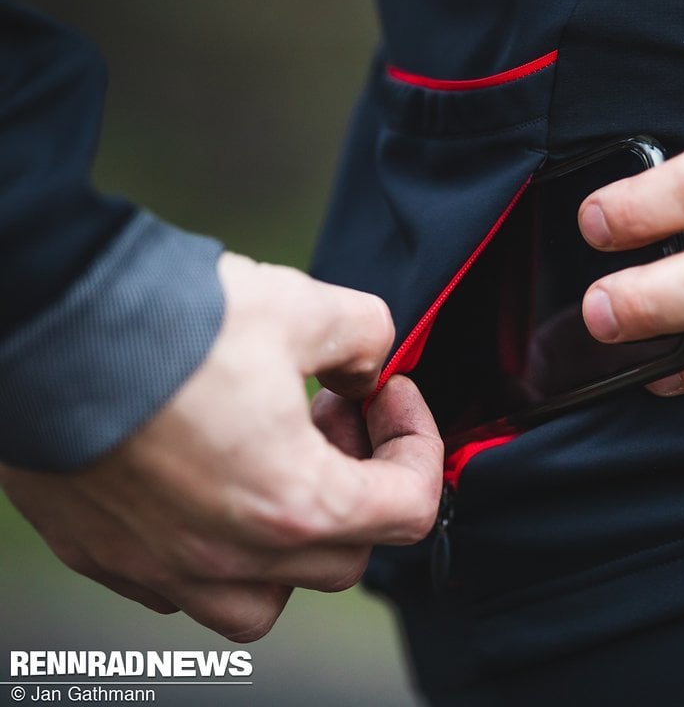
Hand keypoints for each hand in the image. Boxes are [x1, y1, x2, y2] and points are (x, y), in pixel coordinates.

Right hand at [0, 253, 441, 641]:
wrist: (43, 324)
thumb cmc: (166, 321)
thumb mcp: (300, 306)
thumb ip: (367, 336)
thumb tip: (369, 365)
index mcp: (294, 504)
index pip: (411, 508)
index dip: (418, 442)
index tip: (389, 395)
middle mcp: (230, 556)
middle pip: (345, 555)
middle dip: (359, 481)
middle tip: (331, 412)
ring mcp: (163, 566)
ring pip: (264, 598)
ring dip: (292, 540)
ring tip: (277, 463)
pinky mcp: (106, 555)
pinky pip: (185, 588)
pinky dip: (219, 549)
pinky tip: (209, 478)